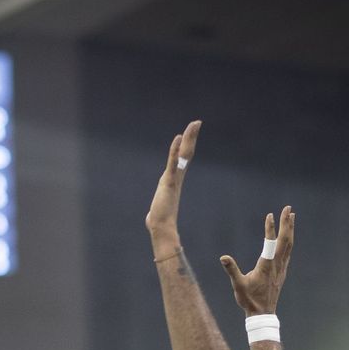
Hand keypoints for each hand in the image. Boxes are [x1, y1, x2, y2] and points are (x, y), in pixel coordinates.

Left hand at [144, 121, 200, 245]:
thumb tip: (151, 217)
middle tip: (197, 122)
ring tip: (194, 124)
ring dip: (188, 138)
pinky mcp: (169, 182)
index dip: (186, 145)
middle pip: (186, 152)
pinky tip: (178, 137)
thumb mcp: (158, 209)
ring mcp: (174, 178)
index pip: (182, 159)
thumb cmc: (160, 221)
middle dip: (192, 137)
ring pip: (183, 154)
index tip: (189, 132)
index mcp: (174, 180)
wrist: (161, 228)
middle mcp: (177, 177)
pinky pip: (173, 162)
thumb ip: (157, 209)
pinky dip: (175, 149)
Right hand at [221, 207, 294, 315]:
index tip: (270, 215)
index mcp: (266, 266)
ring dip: (290, 229)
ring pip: (289, 244)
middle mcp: (277, 265)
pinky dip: (289, 240)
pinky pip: (288, 251)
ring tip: (291, 217)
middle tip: (288, 208)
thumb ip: (232, 270)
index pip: (270, 243)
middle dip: (286, 223)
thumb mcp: (238, 285)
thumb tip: (223, 257)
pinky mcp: (282, 271)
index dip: (270, 228)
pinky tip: (288, 237)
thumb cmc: (249, 300)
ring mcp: (282, 268)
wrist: (263, 314)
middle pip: (285, 240)